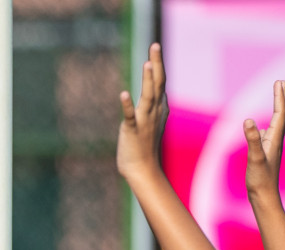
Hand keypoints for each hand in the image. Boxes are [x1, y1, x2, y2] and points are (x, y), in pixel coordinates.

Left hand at [117, 42, 167, 182]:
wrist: (143, 170)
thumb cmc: (145, 146)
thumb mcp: (153, 121)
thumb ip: (155, 106)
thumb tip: (161, 93)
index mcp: (159, 108)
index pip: (160, 83)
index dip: (158, 65)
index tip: (154, 48)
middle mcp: (155, 112)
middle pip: (158, 83)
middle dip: (156, 64)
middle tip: (154, 45)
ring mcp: (144, 121)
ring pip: (148, 96)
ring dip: (148, 80)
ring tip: (147, 63)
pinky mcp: (132, 131)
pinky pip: (130, 116)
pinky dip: (127, 105)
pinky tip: (123, 93)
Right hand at [244, 80, 284, 198]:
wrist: (265, 198)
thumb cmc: (261, 180)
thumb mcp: (255, 158)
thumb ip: (252, 139)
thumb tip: (247, 120)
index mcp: (274, 139)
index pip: (280, 113)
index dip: (280, 97)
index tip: (279, 82)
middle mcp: (275, 141)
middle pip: (281, 115)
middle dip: (281, 98)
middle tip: (280, 83)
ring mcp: (271, 147)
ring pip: (276, 123)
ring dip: (277, 108)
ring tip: (276, 96)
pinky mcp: (265, 154)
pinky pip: (268, 133)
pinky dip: (268, 123)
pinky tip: (263, 126)